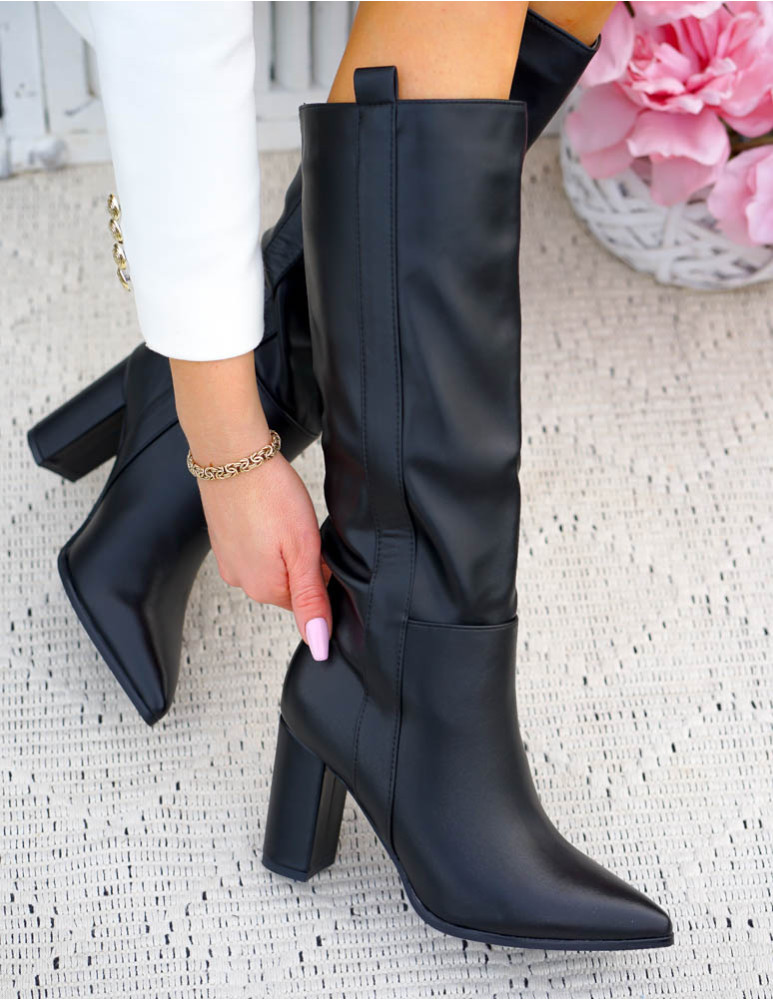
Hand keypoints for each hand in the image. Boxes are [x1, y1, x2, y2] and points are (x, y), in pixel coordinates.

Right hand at [169, 351, 330, 657]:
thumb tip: (318, 644)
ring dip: (283, 547)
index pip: (307, 603)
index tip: (317, 548)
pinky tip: (269, 514)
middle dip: (301, 562)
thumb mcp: (304, 550)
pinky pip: (254, 549)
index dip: (320, 575)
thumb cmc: (270, 494)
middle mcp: (242, 582)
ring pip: (271, 565)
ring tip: (283, 518)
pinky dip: (265, 535)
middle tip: (301, 529)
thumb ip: (312, 599)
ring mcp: (228, 561)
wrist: (232, 454)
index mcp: (265, 589)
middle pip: (289, 584)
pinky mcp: (223, 541)